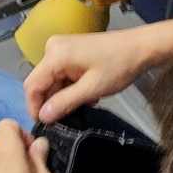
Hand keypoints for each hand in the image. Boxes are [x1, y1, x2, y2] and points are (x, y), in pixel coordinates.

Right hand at [23, 27, 152, 124]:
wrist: (140, 47)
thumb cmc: (118, 66)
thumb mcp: (92, 89)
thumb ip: (64, 103)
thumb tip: (43, 117)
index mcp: (55, 55)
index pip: (32, 85)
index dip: (34, 107)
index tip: (44, 125)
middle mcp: (52, 48)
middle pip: (42, 82)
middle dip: (54, 101)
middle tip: (73, 115)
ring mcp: (61, 47)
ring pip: (53, 79)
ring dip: (66, 94)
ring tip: (87, 102)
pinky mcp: (69, 50)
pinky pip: (61, 72)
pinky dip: (71, 85)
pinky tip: (88, 92)